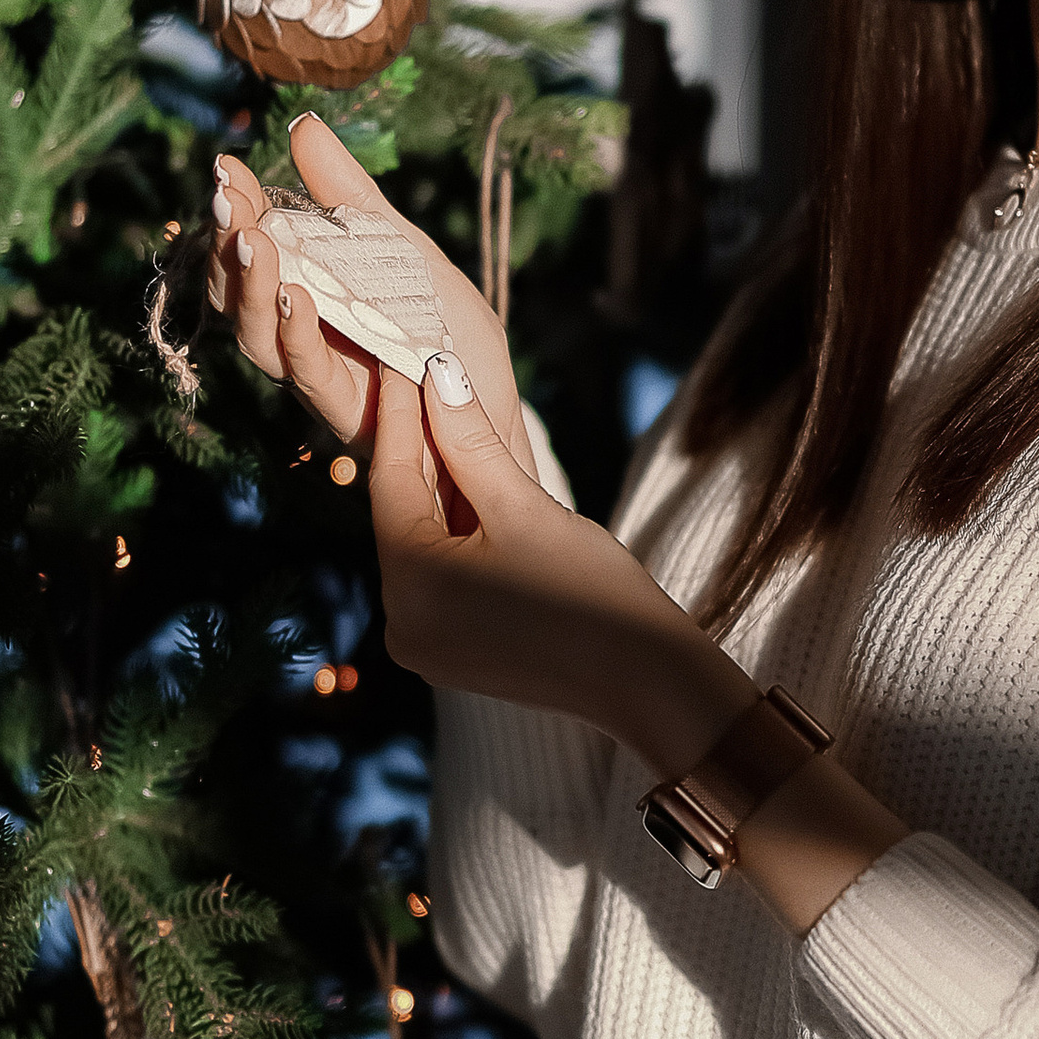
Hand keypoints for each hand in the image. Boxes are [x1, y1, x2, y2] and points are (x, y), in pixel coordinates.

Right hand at [207, 113, 536, 478]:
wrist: (496, 409)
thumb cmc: (449, 333)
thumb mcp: (406, 249)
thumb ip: (352, 196)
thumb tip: (303, 125)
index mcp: (309, 292)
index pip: (254, 249)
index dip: (236, 211)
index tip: (226, 166)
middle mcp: (300, 335)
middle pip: (240, 294)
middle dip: (229, 243)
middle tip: (228, 198)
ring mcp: (320, 375)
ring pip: (259, 338)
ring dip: (251, 288)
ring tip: (253, 240)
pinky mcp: (349, 413)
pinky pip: (311, 376)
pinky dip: (298, 336)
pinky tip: (295, 297)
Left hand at [376, 345, 912, 934]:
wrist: (647, 681)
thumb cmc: (595, 593)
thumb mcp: (526, 505)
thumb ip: (471, 439)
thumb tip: (435, 375)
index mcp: (412, 588)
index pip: (392, 478)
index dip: (400, 412)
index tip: (402, 357)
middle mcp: (400, 624)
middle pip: (401, 513)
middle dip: (419, 447)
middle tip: (422, 377)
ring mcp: (421, 645)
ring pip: (419, 543)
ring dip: (438, 487)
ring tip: (448, 419)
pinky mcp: (448, 653)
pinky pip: (438, 576)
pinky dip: (453, 532)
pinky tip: (471, 486)